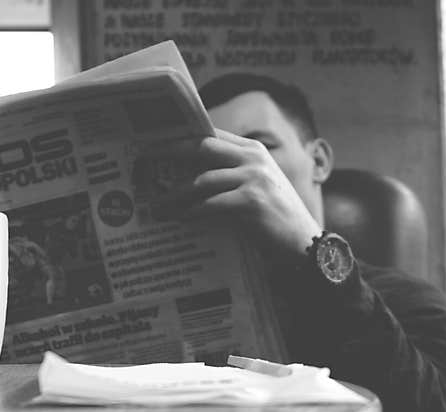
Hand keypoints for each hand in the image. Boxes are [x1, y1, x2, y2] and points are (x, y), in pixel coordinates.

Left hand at [153, 129, 321, 263]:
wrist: (303, 244)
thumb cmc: (272, 220)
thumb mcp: (252, 188)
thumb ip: (226, 176)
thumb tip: (184, 179)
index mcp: (252, 150)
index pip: (210, 133)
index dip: (181, 136)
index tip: (155, 142)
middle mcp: (253, 158)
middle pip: (202, 146)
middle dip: (169, 152)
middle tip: (142, 163)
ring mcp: (254, 178)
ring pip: (200, 180)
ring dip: (173, 195)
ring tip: (155, 207)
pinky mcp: (251, 201)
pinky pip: (209, 205)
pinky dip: (190, 213)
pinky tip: (177, 219)